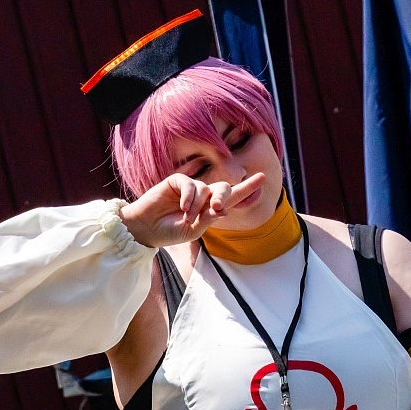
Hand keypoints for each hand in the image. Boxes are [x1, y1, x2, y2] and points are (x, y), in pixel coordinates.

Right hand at [121, 170, 268, 248]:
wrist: (146, 229)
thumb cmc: (170, 232)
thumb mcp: (194, 230)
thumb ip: (209, 219)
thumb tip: (225, 208)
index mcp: (211, 208)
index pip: (233, 196)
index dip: (248, 187)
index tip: (263, 177)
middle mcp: (203, 196)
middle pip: (224, 188)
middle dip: (224, 197)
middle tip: (216, 208)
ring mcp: (190, 188)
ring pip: (206, 188)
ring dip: (198, 204)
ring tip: (187, 216)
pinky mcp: (176, 181)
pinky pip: (190, 184)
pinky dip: (189, 196)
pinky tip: (183, 207)